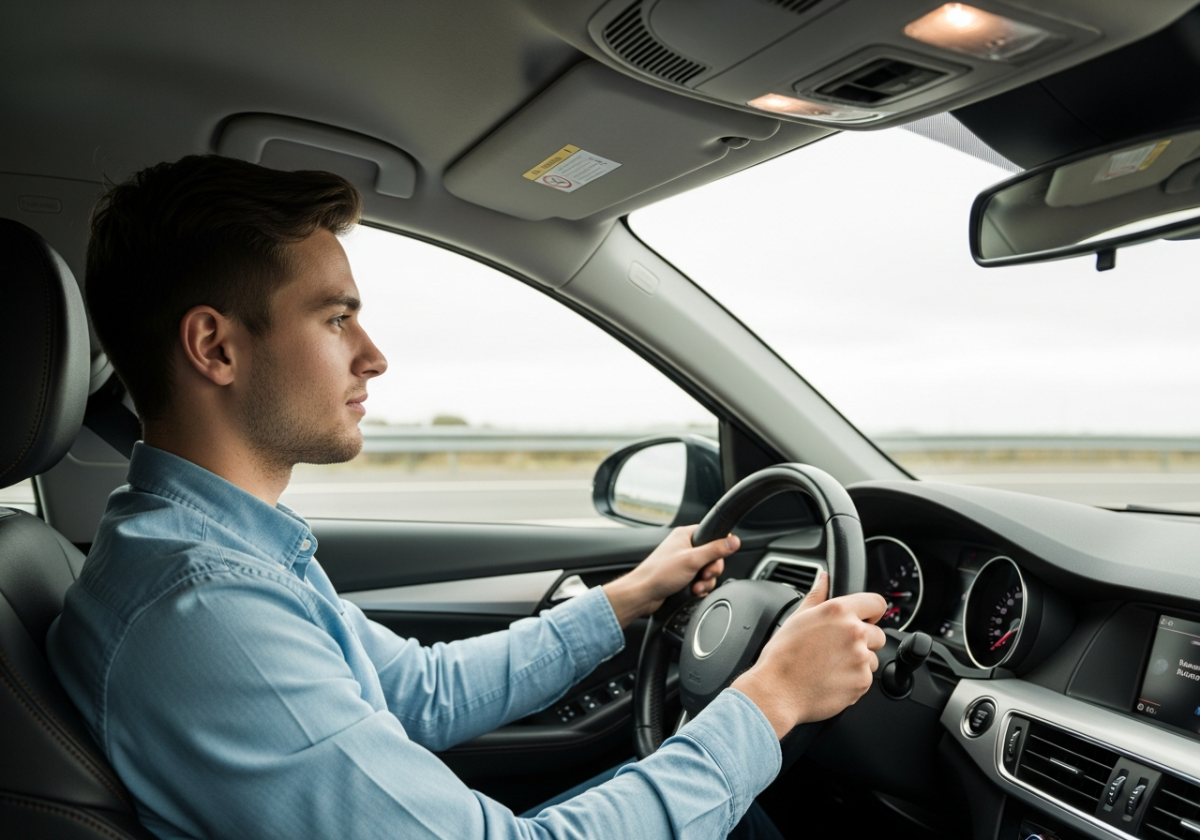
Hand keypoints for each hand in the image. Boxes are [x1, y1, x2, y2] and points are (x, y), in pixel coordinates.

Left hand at [602, 525, 739, 627]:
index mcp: (685, 535)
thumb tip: (734, 541)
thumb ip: (715, 550)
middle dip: (711, 570)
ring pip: (707, 571)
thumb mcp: (692, 560)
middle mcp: (684, 547)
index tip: (717, 558)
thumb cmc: (659, 573)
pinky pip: (700, 581)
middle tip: (704, 575)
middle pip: (713, 556)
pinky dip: (700, 587)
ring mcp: (683, 563)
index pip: (712, 535)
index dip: (718, 548)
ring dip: (705, 581)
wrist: (643, 594)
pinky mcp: (682, 577)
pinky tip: (693, 591)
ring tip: (696, 586)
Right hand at [731, 572, 886, 737]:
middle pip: (877, 634)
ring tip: (831, 666)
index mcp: (839, 612)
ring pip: (871, 658)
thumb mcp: (797, 618)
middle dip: (863, 641)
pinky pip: (865, 678)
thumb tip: (824, 578)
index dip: (871, 612)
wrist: (777, 691)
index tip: (865, 619)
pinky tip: (831, 679)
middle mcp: (854, 632)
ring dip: (858, 662)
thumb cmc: (782, 656)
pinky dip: (853, 680)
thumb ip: (817, 595)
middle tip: (837, 648)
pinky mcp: (862, 682)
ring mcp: (861, 658)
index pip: (876, 603)